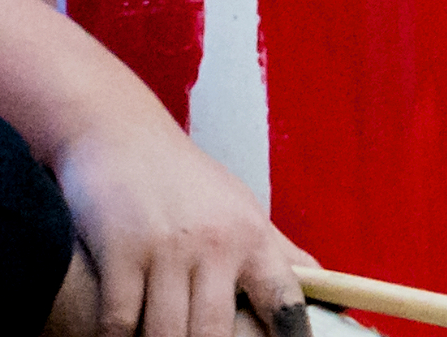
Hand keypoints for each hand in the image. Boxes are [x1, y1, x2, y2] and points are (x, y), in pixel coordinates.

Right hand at [53, 121, 308, 336]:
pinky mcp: (121, 250)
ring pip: (166, 334)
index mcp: (251, 236)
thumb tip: (327, 287)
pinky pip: (119, 321)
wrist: (120, 130)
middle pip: (215, 333)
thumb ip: (275, 252)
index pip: (284, 300)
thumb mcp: (239, 207)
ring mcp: (166, 248)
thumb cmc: (185, 178)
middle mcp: (215, 243)